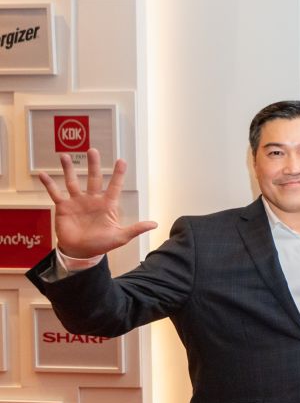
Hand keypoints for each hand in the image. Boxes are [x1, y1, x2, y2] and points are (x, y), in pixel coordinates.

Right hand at [37, 149, 156, 257]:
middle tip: (93, 150)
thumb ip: (135, 229)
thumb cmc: (101, 244)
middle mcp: (92, 199)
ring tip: (64, 156)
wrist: (80, 252)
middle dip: (93, 165)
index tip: (122, 160)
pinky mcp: (63, 207)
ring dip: (68, 169)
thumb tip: (155, 224)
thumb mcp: (120, 237)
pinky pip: (55, 193)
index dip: (118, 174)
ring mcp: (77, 202)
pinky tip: (42, 174)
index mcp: (107, 204)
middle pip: (93, 178)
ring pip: (72, 181)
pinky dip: (48, 184)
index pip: (114, 186)